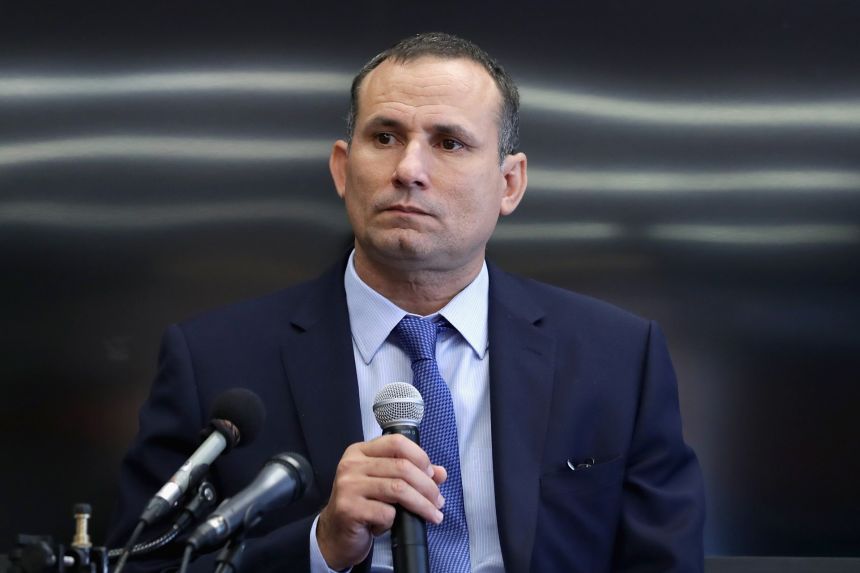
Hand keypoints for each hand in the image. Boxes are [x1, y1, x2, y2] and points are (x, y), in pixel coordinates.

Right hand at [316, 434, 446, 569]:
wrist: (334, 535)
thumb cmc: (362, 507)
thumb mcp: (385, 485)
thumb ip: (411, 474)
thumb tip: (440, 473)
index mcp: (360, 452)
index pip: (396, 442)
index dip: (420, 457)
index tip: (431, 474)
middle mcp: (351, 464)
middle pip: (401, 467)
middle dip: (427, 486)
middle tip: (438, 501)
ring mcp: (349, 486)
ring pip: (398, 489)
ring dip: (421, 504)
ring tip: (433, 514)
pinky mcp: (349, 508)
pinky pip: (386, 512)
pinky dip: (396, 520)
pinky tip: (392, 524)